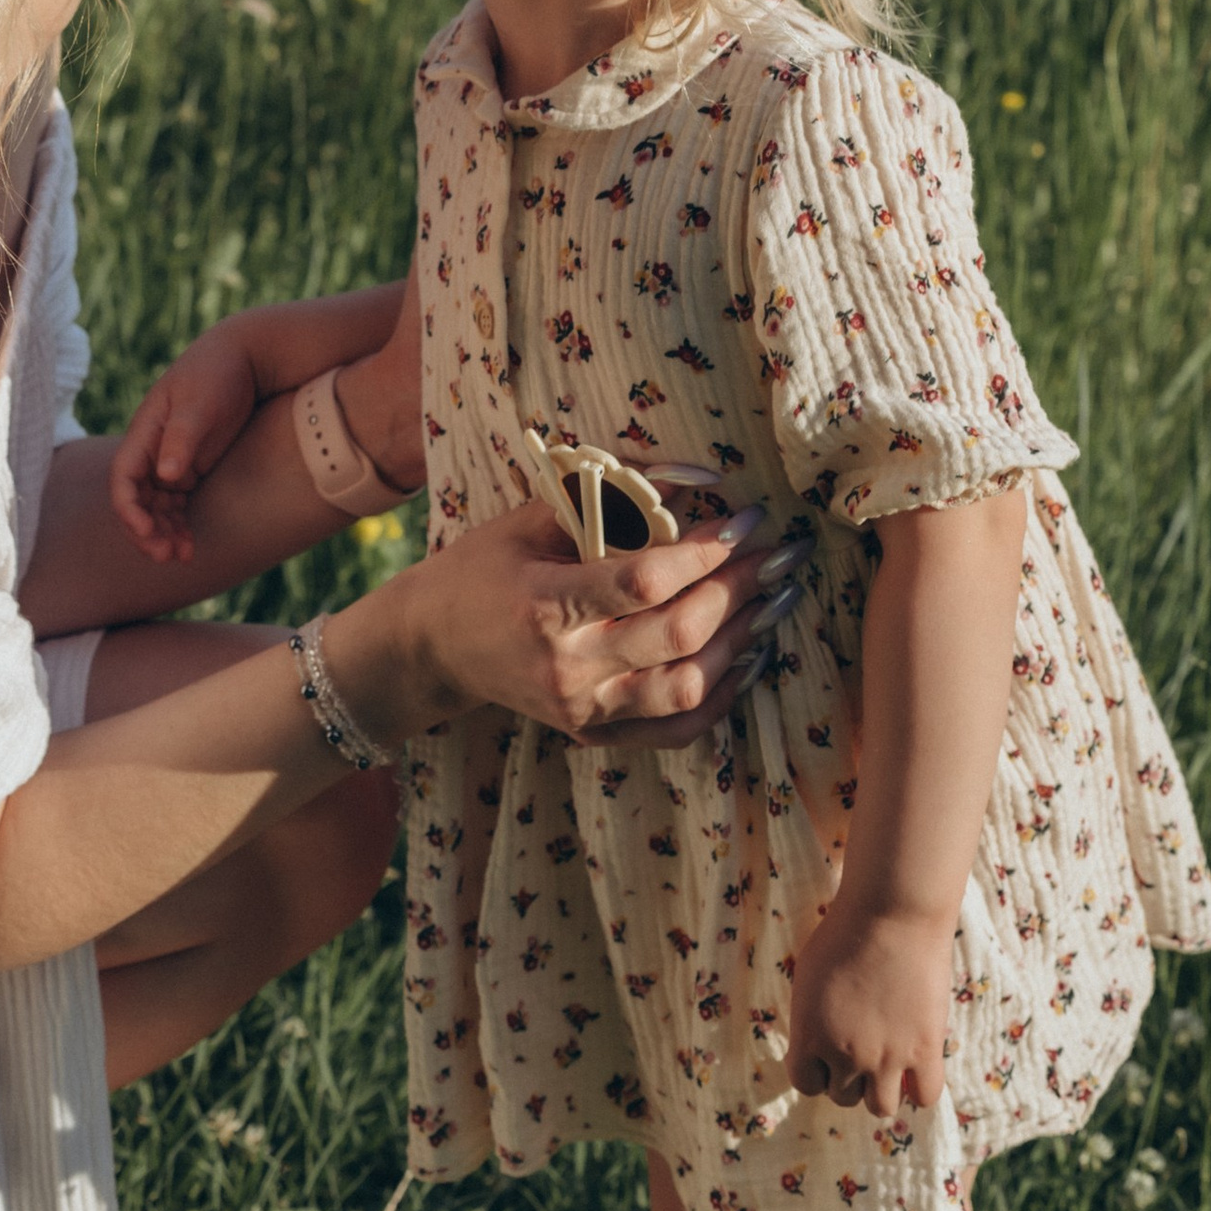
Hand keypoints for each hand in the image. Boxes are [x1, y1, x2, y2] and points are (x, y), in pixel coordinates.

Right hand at [109, 325, 264, 564]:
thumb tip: (166, 474)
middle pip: (136, 500)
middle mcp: (152, 451)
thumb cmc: (217, 374)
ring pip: (156, 508)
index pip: (123, 479)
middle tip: (166, 555)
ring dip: (163, 534)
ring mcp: (170, 462)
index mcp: (144, 433)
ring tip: (183, 556)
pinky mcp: (191, 469)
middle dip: (146, 530)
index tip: (147, 531)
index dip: (129, 509)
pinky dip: (180, 526)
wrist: (244, 359)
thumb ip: (182, 438)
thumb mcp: (200, 404)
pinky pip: (177, 506)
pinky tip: (191, 546)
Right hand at [378, 494, 779, 746]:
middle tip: (776, 555)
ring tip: (771, 600)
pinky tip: (748, 657)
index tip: (744, 521)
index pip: (644, 581)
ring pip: (687, 688)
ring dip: (742, 641)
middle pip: (677, 633)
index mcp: (543, 605)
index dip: (705, 551)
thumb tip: (692, 477)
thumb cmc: (482, 570)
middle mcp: (565, 666)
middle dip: (738, 589)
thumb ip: (605, 500)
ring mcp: (582, 709)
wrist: (434, 647)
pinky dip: (722, 696)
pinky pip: (676, 730)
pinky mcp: (594, 733)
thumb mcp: (528, 522)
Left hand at [786, 901, 955, 1115]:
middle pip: (843, 1097)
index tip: (825, 1056)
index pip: (805, 1083)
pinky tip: (916, 1067)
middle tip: (859, 1052)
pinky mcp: (925, 1051)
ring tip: (886, 1064)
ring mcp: (888, 1058)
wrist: (892, 915)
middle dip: (847, 1078)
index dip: (815, 1071)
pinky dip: (919, 1089)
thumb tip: (816, 1043)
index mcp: (809, 1035)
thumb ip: (811, 1018)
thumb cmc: (843, 934)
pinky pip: (925, 1098)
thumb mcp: (808, 977)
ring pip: (881, 1108)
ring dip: (880, 1090)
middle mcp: (845, 1055)